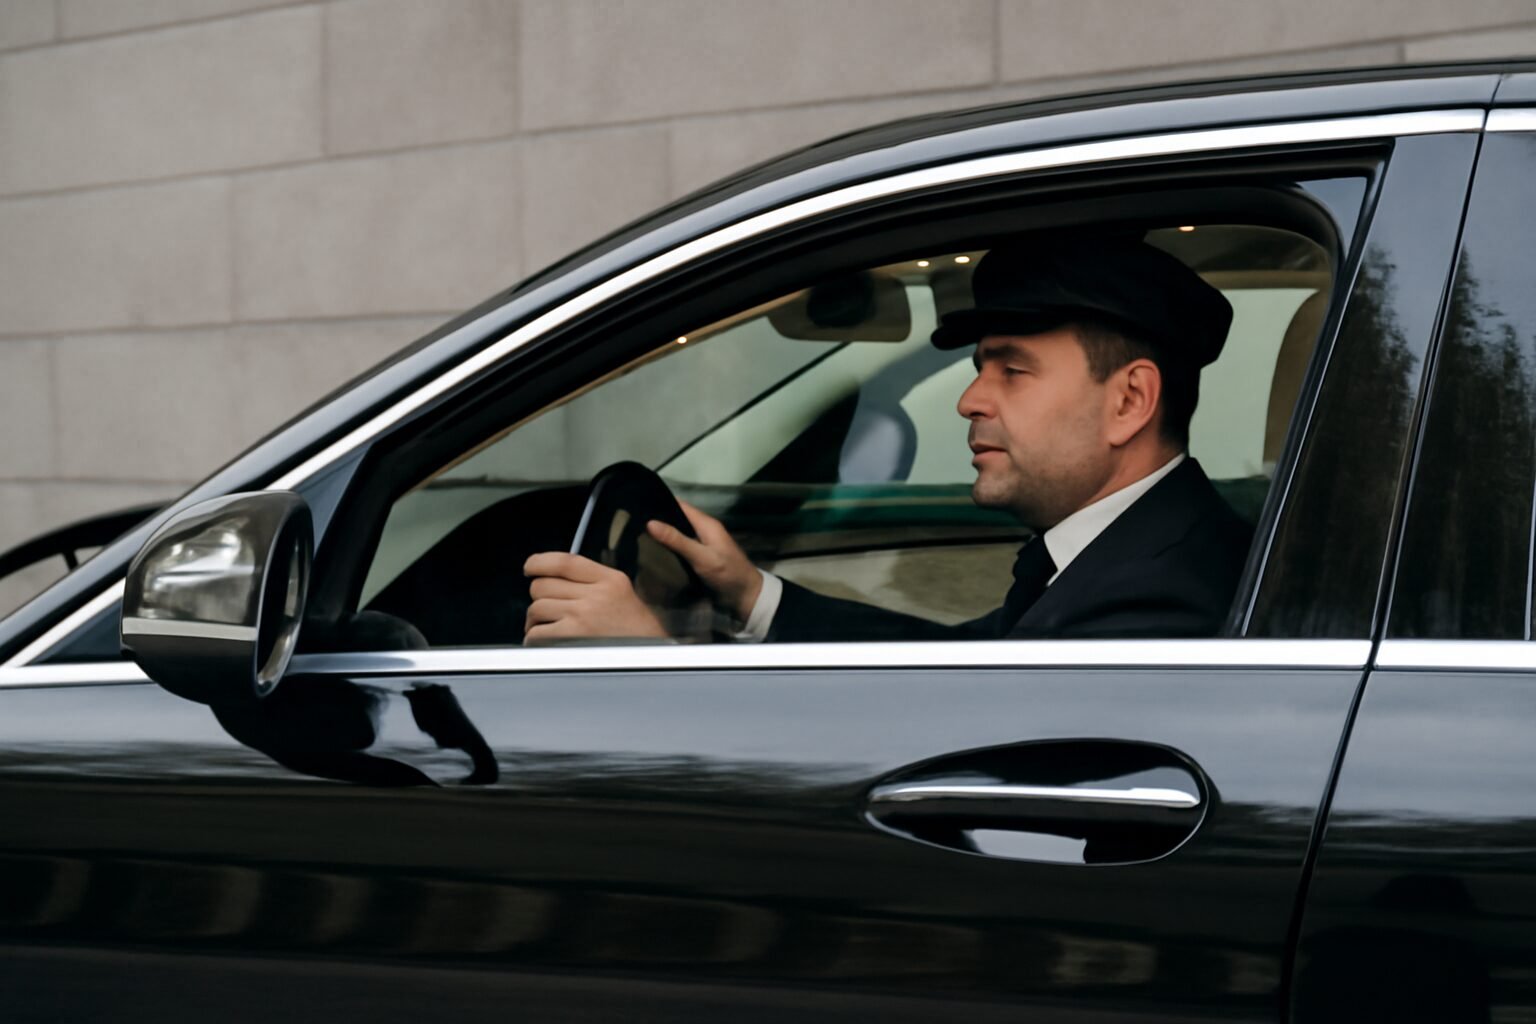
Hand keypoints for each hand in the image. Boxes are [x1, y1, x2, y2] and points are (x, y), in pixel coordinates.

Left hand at [522, 552, 666, 643]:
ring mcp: (584, 615)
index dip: (540, 561)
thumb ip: (592, 580)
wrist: (651, 658)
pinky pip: (537, 632)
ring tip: (544, 626)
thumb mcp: (621, 592)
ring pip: (536, 608)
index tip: (530, 567)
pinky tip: (543, 641)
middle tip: (544, 607)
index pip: (565, 561)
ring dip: (534, 619)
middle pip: (544, 585)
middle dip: (538, 596)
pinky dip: (534, 637)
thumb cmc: (635, 629)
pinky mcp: (574, 637)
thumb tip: (551, 576)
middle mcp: (596, 594)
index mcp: (610, 579)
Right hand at [646, 500, 762, 621]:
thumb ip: (677, 540)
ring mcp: (701, 544)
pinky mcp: (699, 558)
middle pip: (677, 520)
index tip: (637, 506)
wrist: (745, 596)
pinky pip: (680, 548)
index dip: (660, 504)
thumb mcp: (700, 556)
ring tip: (636, 537)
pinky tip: (652, 553)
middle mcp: (703, 530)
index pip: (680, 505)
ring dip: (662, 536)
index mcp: (706, 524)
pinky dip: (668, 548)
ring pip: (678, 534)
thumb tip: (650, 522)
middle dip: (658, 521)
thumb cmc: (726, 573)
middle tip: (632, 525)